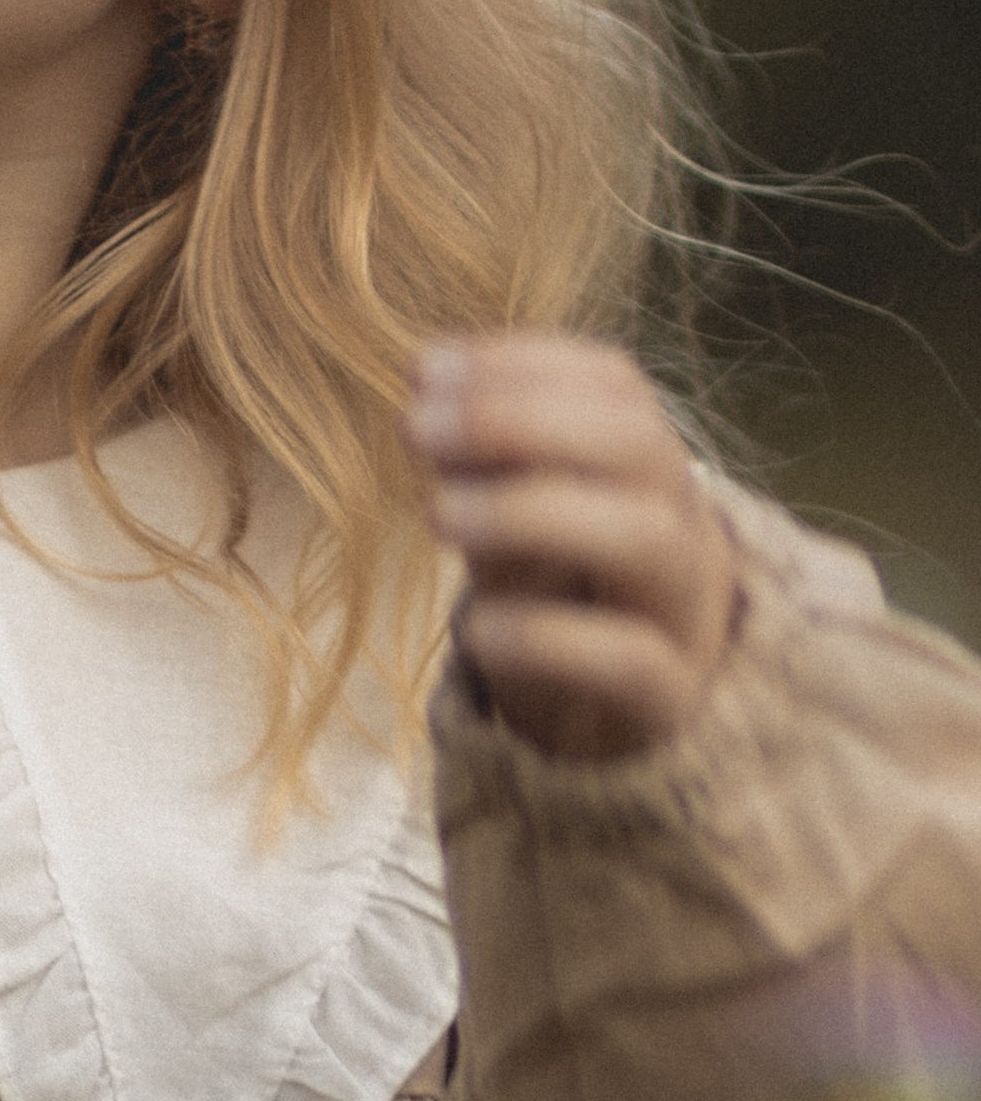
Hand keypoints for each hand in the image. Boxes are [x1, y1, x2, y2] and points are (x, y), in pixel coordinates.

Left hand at [405, 334, 740, 762]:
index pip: (615, 387)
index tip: (423, 368)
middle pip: (639, 446)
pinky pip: (629, 660)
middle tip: (415, 426)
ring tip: (436, 514)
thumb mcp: (520, 527)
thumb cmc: (565, 606)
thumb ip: (486, 466)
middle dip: (521, 421)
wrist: (623, 735)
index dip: (522, 364)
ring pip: (643, 539)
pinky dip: (548, 637)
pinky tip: (476, 629)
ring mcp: (684, 614)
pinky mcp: (669, 701)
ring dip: (530, 510)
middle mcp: (681, 528)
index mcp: (649, 471)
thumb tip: (425, 385)